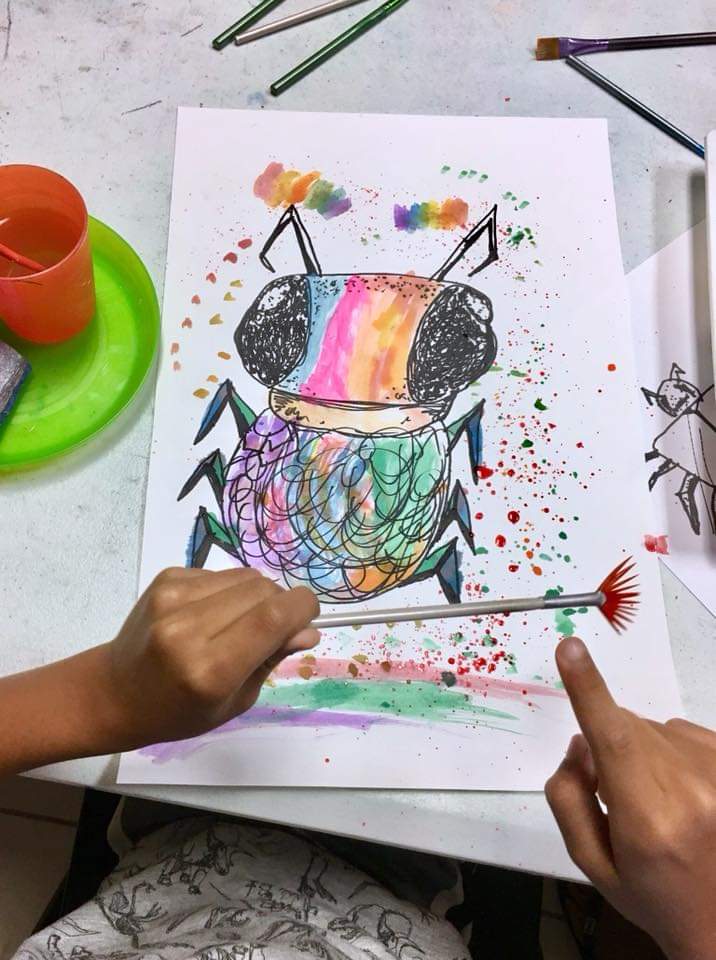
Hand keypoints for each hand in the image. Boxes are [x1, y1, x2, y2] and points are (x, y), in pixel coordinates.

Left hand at [0, 566, 318, 776]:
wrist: (114, 692)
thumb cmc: (178, 711)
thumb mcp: (234, 701)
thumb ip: (271, 659)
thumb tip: (308, 628)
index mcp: (209, 670)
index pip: (272, 618)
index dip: (302, 608)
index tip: (310, 616)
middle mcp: (188, 628)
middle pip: (263, 590)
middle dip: (282, 603)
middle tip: (276, 628)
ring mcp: (172, 598)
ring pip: (245, 576)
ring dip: (257, 595)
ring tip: (240, 623)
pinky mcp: (165, 579)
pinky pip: (220, 574)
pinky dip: (230, 591)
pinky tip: (213, 614)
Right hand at [545, 636, 715, 959]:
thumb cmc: (655, 895)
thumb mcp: (593, 863)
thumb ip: (570, 798)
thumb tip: (580, 742)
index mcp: (650, 821)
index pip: (614, 738)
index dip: (589, 690)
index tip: (570, 648)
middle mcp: (692, 791)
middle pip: (627, 728)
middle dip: (610, 746)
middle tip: (621, 797)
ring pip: (653, 729)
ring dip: (643, 753)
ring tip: (662, 804)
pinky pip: (681, 732)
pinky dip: (670, 754)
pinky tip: (684, 794)